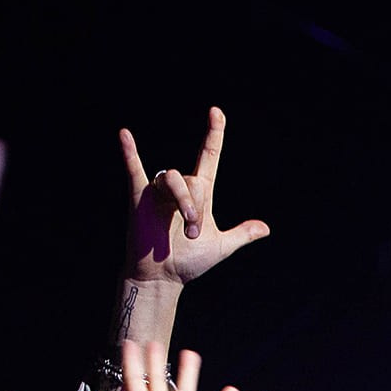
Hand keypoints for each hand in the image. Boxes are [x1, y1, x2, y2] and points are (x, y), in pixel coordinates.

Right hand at [119, 111, 270, 287]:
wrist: (163, 278)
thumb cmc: (188, 262)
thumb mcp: (221, 246)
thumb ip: (241, 234)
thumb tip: (266, 228)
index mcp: (201, 193)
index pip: (209, 155)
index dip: (214, 134)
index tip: (217, 112)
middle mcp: (180, 188)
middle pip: (193, 179)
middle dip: (197, 208)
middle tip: (193, 234)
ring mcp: (158, 192)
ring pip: (173, 179)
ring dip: (183, 203)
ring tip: (185, 229)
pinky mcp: (138, 198)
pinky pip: (134, 169)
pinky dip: (129, 152)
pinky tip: (125, 134)